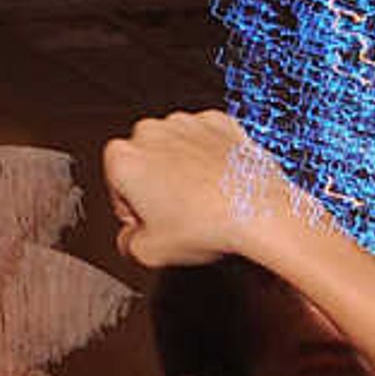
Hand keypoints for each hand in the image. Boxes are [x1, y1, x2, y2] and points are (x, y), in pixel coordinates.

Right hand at [100, 112, 293, 272]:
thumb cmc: (207, 224)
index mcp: (123, 158)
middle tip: (180, 218)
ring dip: (184, 173)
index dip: (136, 214)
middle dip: (158, 190)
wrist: (257, 209)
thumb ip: (128, 244)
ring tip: (204, 205)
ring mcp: (185, 122)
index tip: (152, 225)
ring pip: (176, 151)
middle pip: (145, 166)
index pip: (118, 190)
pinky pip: (207, 142)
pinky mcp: (217, 121)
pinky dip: (211, 160)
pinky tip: (220, 186)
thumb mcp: (150, 254)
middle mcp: (150, 131)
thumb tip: (130, 241)